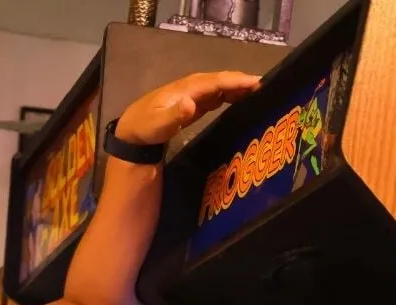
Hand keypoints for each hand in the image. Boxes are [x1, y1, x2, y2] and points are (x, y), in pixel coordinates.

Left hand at [115, 71, 260, 146]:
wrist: (131, 132)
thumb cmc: (144, 128)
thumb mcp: (157, 124)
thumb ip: (174, 115)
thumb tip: (192, 104)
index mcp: (186, 89)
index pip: (216, 82)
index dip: (236, 81)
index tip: (256, 83)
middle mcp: (191, 88)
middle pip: (220, 81)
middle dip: (241, 82)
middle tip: (264, 86)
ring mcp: (192, 96)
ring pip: (219, 88)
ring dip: (237, 88)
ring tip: (257, 92)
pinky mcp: (191, 105)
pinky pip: (214, 96)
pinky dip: (227, 96)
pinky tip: (238, 100)